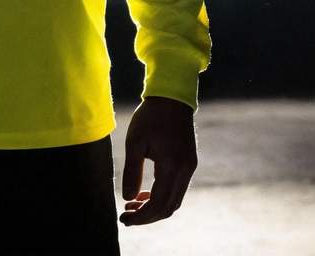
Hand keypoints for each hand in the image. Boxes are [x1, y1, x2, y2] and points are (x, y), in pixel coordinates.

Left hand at [120, 95, 197, 225]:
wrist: (172, 98)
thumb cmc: (150, 116)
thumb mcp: (135, 141)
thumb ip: (131, 171)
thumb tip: (127, 198)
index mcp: (172, 166)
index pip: (158, 204)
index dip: (141, 216)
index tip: (124, 217)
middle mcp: (185, 170)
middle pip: (168, 207)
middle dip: (147, 216)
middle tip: (126, 215)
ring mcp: (190, 167)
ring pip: (174, 200)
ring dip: (154, 207)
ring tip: (132, 205)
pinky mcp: (189, 163)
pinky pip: (177, 189)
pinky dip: (162, 196)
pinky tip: (145, 193)